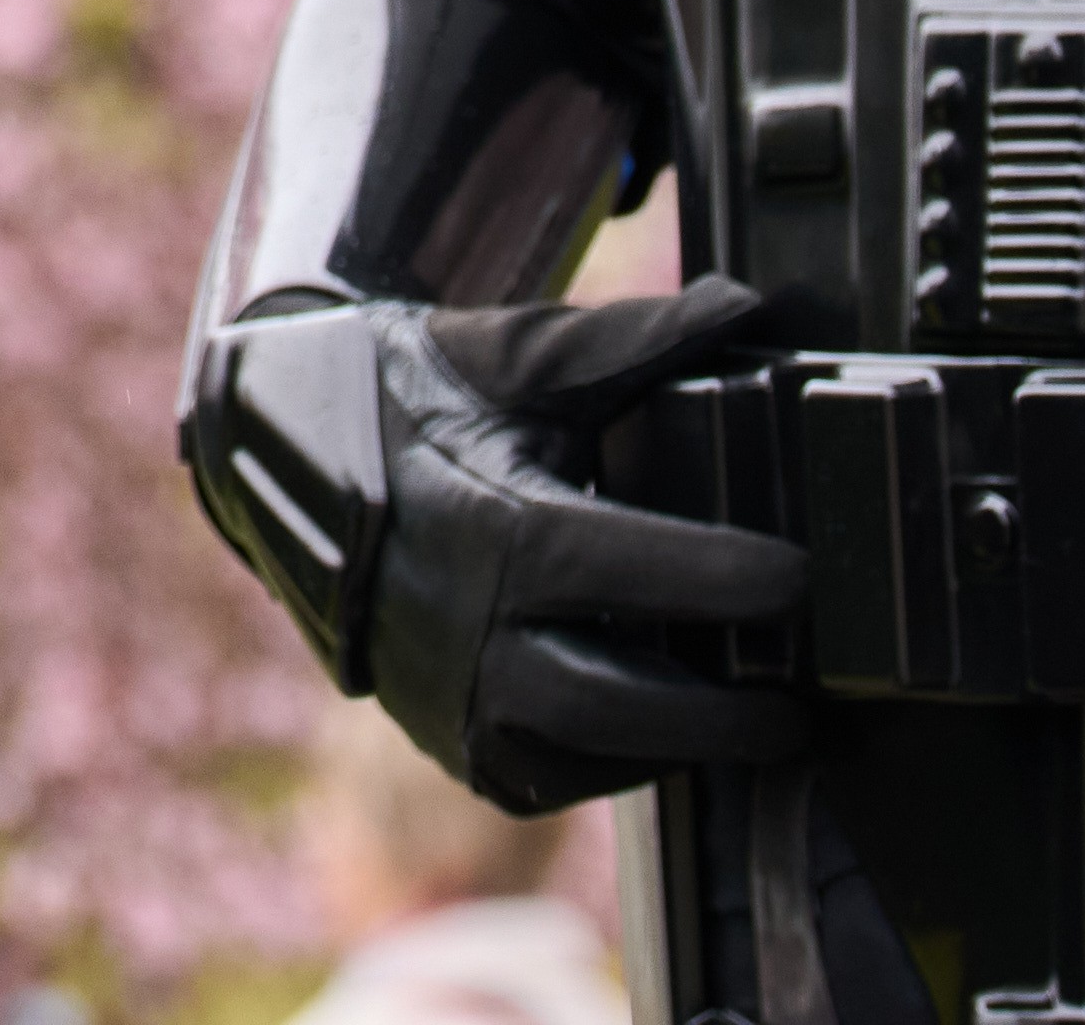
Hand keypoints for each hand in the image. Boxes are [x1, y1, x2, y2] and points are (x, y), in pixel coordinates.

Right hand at [183, 282, 807, 815]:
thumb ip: (637, 340)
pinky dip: (607, 764)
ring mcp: (441, 689)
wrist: (284, 455)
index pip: (627, 565)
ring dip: (671, 747)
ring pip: (572, 752)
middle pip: (607, 698)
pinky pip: (535, 777)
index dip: (725, 579)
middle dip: (718, 714)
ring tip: (753, 727)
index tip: (800, 578)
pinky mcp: (439, 732)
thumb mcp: (518, 357)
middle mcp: (457, 621)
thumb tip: (747, 307)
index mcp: (487, 521)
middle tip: (800, 705)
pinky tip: (661, 733)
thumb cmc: (416, 398)